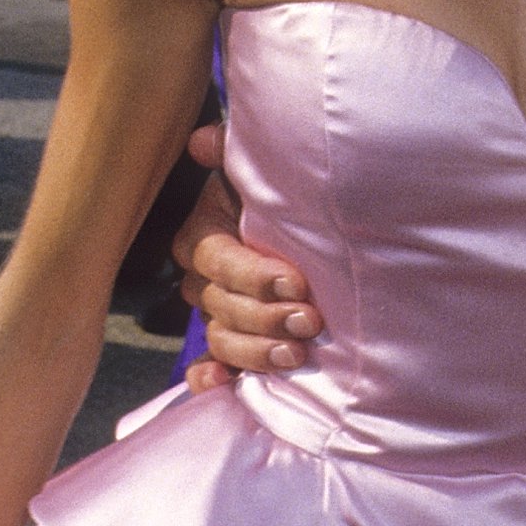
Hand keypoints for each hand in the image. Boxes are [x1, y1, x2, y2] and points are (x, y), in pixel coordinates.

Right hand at [174, 123, 322, 389]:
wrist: (323, 232)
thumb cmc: (293, 196)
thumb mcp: (265, 171)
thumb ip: (234, 152)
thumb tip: (202, 141)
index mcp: (207, 235)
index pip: (217, 261)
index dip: (254, 275)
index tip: (297, 282)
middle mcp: (206, 279)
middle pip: (221, 306)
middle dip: (266, 316)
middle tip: (310, 321)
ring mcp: (217, 316)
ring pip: (221, 340)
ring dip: (255, 351)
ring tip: (296, 355)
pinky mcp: (231, 348)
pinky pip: (206, 369)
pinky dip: (210, 380)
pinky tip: (227, 383)